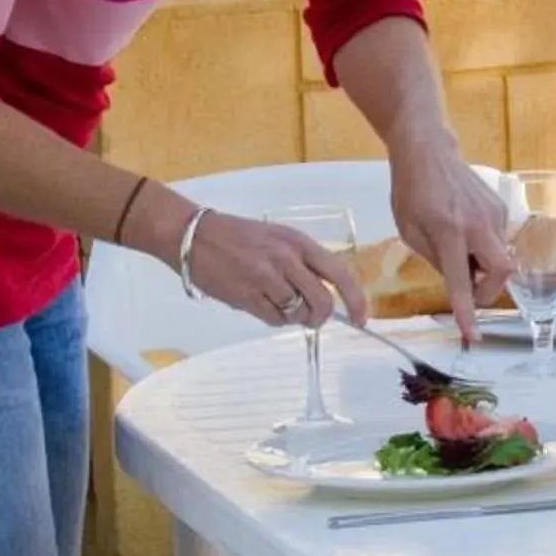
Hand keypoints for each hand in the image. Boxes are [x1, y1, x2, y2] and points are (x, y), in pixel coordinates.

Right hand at [182, 210, 364, 328]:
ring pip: (298, 314)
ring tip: (278, 303)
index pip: (340, 275)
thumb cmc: (238, 237)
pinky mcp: (248, 295)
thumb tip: (326, 295)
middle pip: (322, 302)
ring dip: (294, 317)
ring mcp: (267, 278)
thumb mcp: (279, 238)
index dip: (355, 300)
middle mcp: (287, 259)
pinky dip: (275, 318)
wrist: (195, 235)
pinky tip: (262, 304)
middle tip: (311, 318)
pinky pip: (275, 319)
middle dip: (320, 316)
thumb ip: (303, 263)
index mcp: (299, 243)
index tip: (361, 319)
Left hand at [390, 132, 512, 341]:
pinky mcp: (501, 207)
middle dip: (488, 290)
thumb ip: (436, 260)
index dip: (467, 312)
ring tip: (459, 249)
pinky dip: (485, 248)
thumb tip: (460, 281)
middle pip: (502, 272)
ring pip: (500, 257)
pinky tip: (465, 232)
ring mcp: (494, 214)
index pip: (461, 281)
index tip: (473, 336)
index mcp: (448, 232)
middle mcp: (477, 224)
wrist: (428, 149)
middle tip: (468, 286)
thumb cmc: (411, 190)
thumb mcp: (409, 231)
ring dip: (483, 266)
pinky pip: (498, 240)